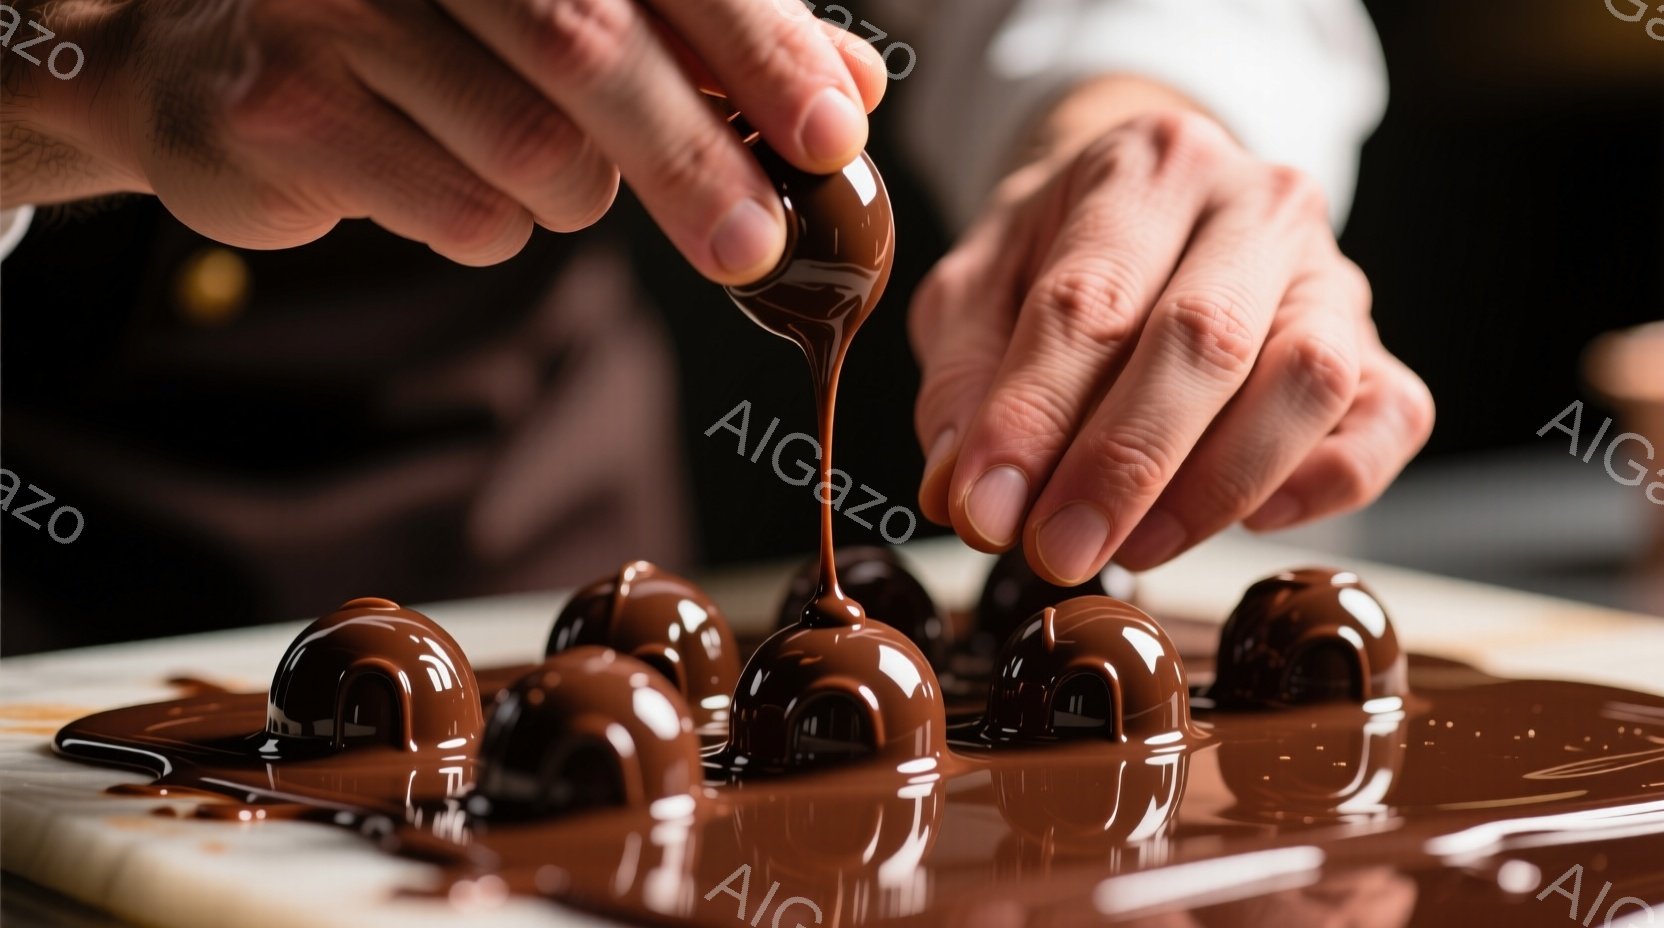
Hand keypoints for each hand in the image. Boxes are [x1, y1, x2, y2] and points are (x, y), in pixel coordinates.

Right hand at [5, 0, 884, 279]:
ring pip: (533, 151)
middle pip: (590, 47)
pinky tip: (451, 184)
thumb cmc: (430, 30)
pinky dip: (494, 226)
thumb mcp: (574, 13)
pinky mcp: (280, 104)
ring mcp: (330, 5)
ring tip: (546, 169)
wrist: (214, 55)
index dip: (758, 48)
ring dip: (577, 194)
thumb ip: (707, 38)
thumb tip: (846, 90)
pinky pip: (459, 211)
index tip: (830, 135)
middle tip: (760, 248)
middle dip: (697, 161)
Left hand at [910, 90, 1432, 584]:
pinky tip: (1244, 519)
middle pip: (1204, 338)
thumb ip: (963, 384)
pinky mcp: (1378, 347)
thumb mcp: (976, 290)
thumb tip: (965, 496)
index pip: (1088, 301)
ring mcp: (1333, 273)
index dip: (1032, 418)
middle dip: (1123, 465)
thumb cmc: (1056, 257)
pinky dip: (1322, 484)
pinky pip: (1388, 421)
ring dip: (1216, 486)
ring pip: (1309, 379)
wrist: (1151, 211)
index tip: (987, 512)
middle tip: (1056, 551)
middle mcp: (1256, 203)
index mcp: (1144, 166)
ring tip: (1133, 545)